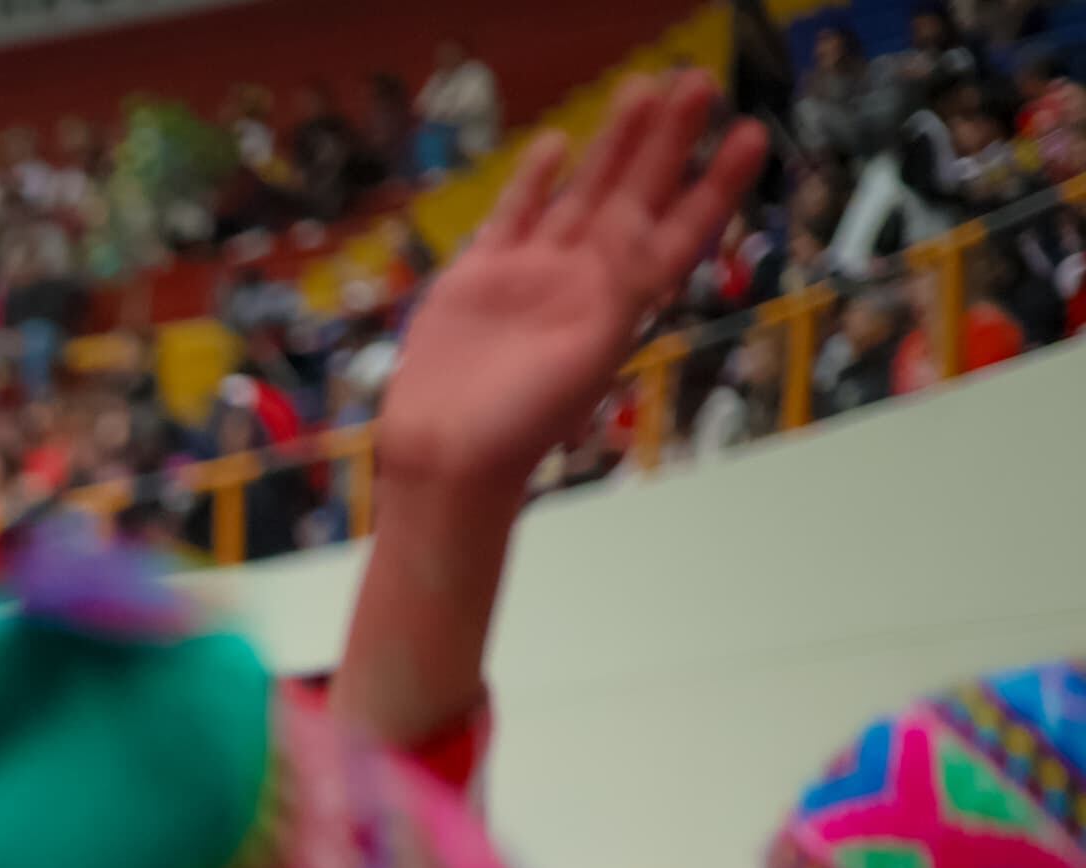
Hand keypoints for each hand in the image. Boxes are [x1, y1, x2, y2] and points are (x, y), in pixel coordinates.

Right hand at [373, 71, 763, 496]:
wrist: (444, 457)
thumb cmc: (518, 426)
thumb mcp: (585, 359)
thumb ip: (614, 296)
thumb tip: (640, 243)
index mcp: (623, 300)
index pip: (684, 228)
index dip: (718, 182)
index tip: (751, 134)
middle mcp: (586, 278)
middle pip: (637, 193)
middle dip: (669, 139)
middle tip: (696, 82)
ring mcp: (533, 272)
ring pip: (583, 191)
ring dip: (613, 143)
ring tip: (641, 89)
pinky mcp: (480, 276)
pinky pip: (515, 215)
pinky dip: (533, 180)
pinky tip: (555, 143)